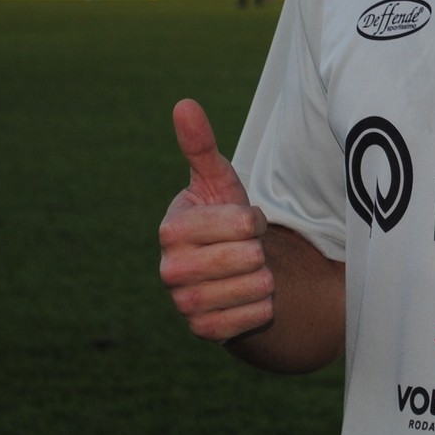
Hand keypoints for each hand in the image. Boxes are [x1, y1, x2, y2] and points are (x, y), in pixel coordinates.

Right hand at [158, 99, 275, 342]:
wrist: (229, 273)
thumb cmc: (223, 220)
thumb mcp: (218, 182)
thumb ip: (201, 145)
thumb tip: (184, 103)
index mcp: (171, 229)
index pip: (243, 224)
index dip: (255, 220)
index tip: (243, 221)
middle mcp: (170, 269)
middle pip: (249, 257)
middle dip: (260, 250)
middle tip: (246, 249)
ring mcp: (184, 303)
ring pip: (255, 287)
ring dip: (265, 278)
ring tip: (249, 271)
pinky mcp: (203, 331)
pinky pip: (254, 317)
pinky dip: (263, 307)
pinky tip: (250, 297)